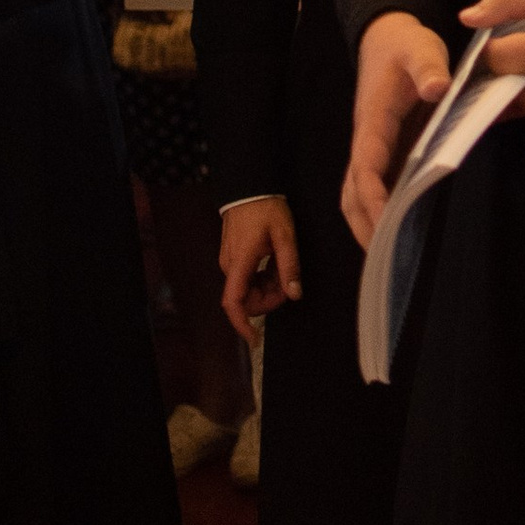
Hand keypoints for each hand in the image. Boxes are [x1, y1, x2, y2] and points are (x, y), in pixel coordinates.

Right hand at [220, 192, 301, 342]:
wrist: (250, 185)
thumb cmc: (266, 208)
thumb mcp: (285, 236)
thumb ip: (289, 267)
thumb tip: (294, 294)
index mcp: (240, 263)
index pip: (233, 303)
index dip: (242, 325)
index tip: (255, 340)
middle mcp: (230, 266)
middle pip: (245, 299)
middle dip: (268, 299)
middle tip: (289, 284)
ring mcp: (230, 260)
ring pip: (247, 289)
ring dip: (267, 287)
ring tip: (285, 269)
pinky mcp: (233, 255)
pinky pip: (247, 277)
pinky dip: (262, 278)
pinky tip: (276, 264)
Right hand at [341, 11, 451, 246]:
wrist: (386, 35)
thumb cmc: (403, 43)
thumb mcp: (420, 47)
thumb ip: (428, 67)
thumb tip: (436, 88)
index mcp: (373, 120)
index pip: (365, 167)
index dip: (373, 197)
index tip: (386, 223)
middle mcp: (366, 139)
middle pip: (351, 191)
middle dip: (362, 224)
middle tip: (383, 257)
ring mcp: (372, 145)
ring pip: (356, 191)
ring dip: (366, 221)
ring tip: (386, 253)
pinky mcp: (383, 148)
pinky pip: (374, 184)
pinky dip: (379, 208)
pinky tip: (398, 226)